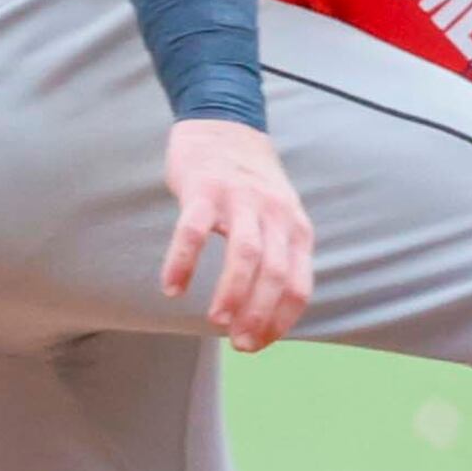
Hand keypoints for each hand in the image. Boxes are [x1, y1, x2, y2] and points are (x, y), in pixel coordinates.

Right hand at [159, 118, 315, 351]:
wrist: (224, 126)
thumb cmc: (250, 186)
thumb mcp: (280, 218)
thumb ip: (280, 257)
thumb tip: (267, 317)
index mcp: (296, 228)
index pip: (299, 285)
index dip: (281, 320)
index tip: (258, 344)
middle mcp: (275, 214)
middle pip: (276, 273)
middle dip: (260, 314)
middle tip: (239, 344)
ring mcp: (240, 199)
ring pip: (245, 253)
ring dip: (232, 292)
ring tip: (217, 321)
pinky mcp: (204, 189)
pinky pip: (193, 231)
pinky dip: (183, 262)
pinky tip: (172, 288)